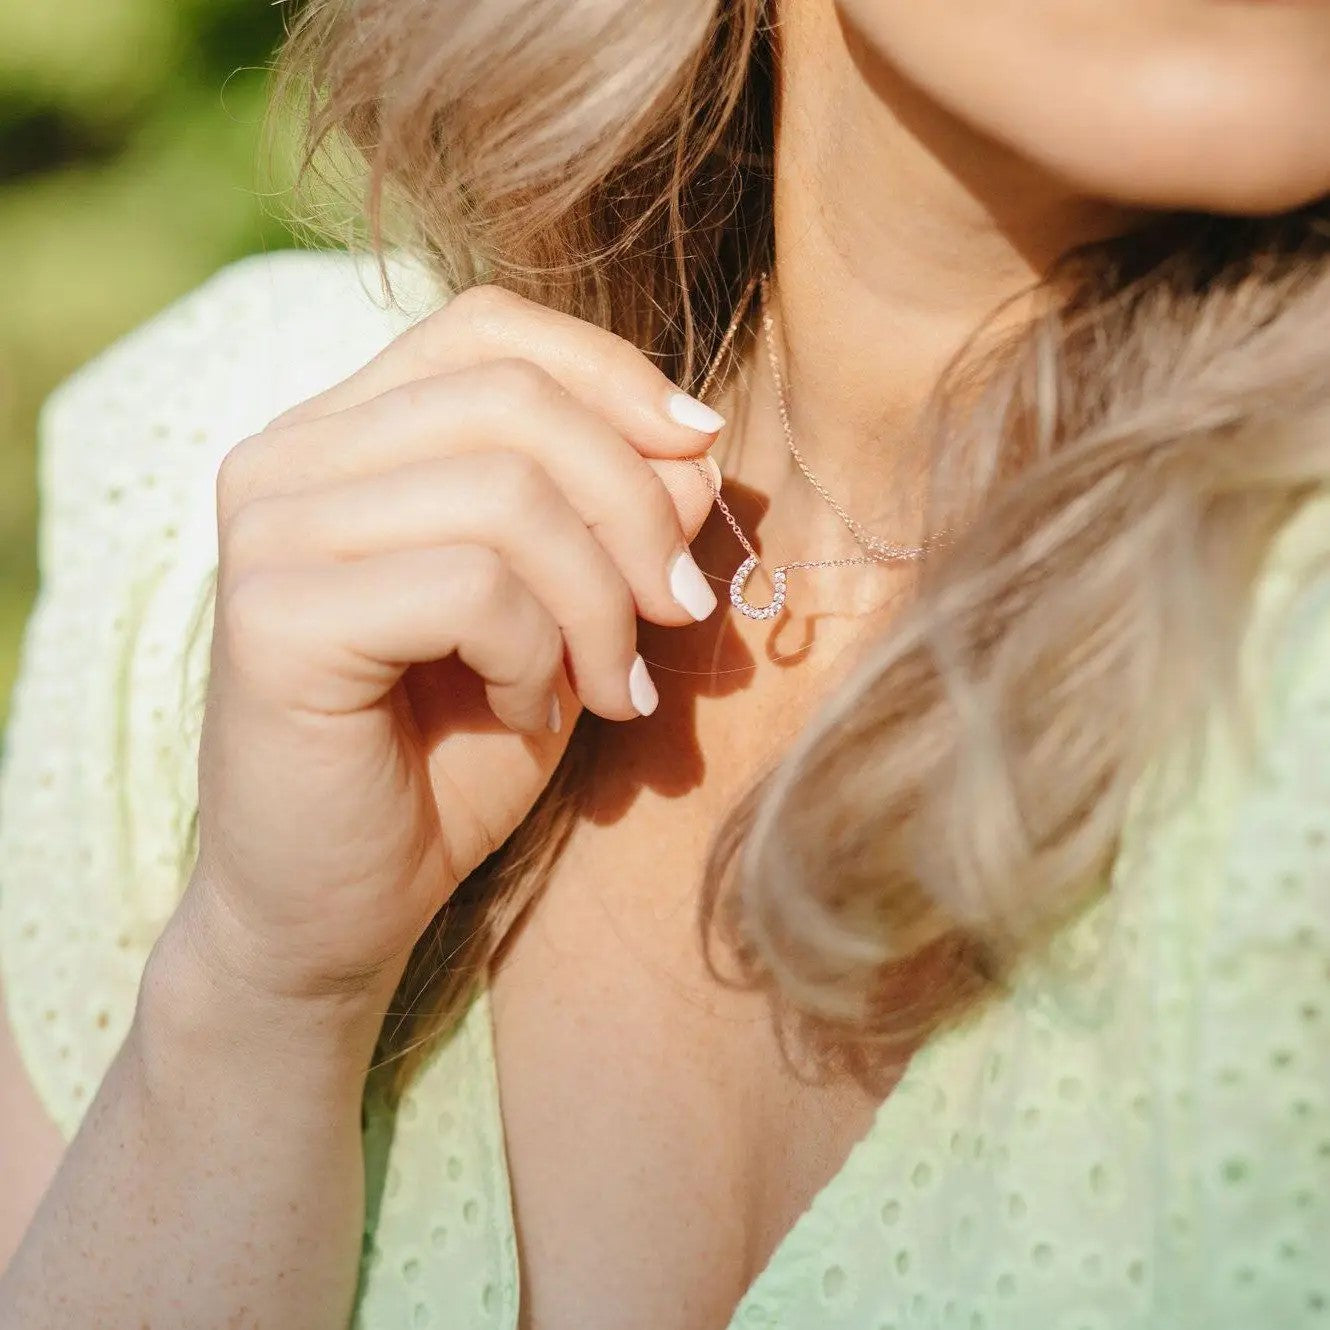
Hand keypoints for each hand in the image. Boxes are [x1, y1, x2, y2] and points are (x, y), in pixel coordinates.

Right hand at [173, 283, 724, 1012]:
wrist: (344, 899)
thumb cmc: (454, 749)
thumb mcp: (563, 610)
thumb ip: (613, 514)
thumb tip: (693, 444)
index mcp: (345, 434)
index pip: (488, 330)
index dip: (612, 375)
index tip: (701, 455)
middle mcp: (286, 460)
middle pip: (513, 401)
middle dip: (635, 508)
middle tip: (678, 612)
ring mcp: (268, 531)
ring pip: (505, 494)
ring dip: (599, 601)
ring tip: (611, 684)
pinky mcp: (272, 615)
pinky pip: (470, 585)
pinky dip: (536, 654)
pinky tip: (528, 711)